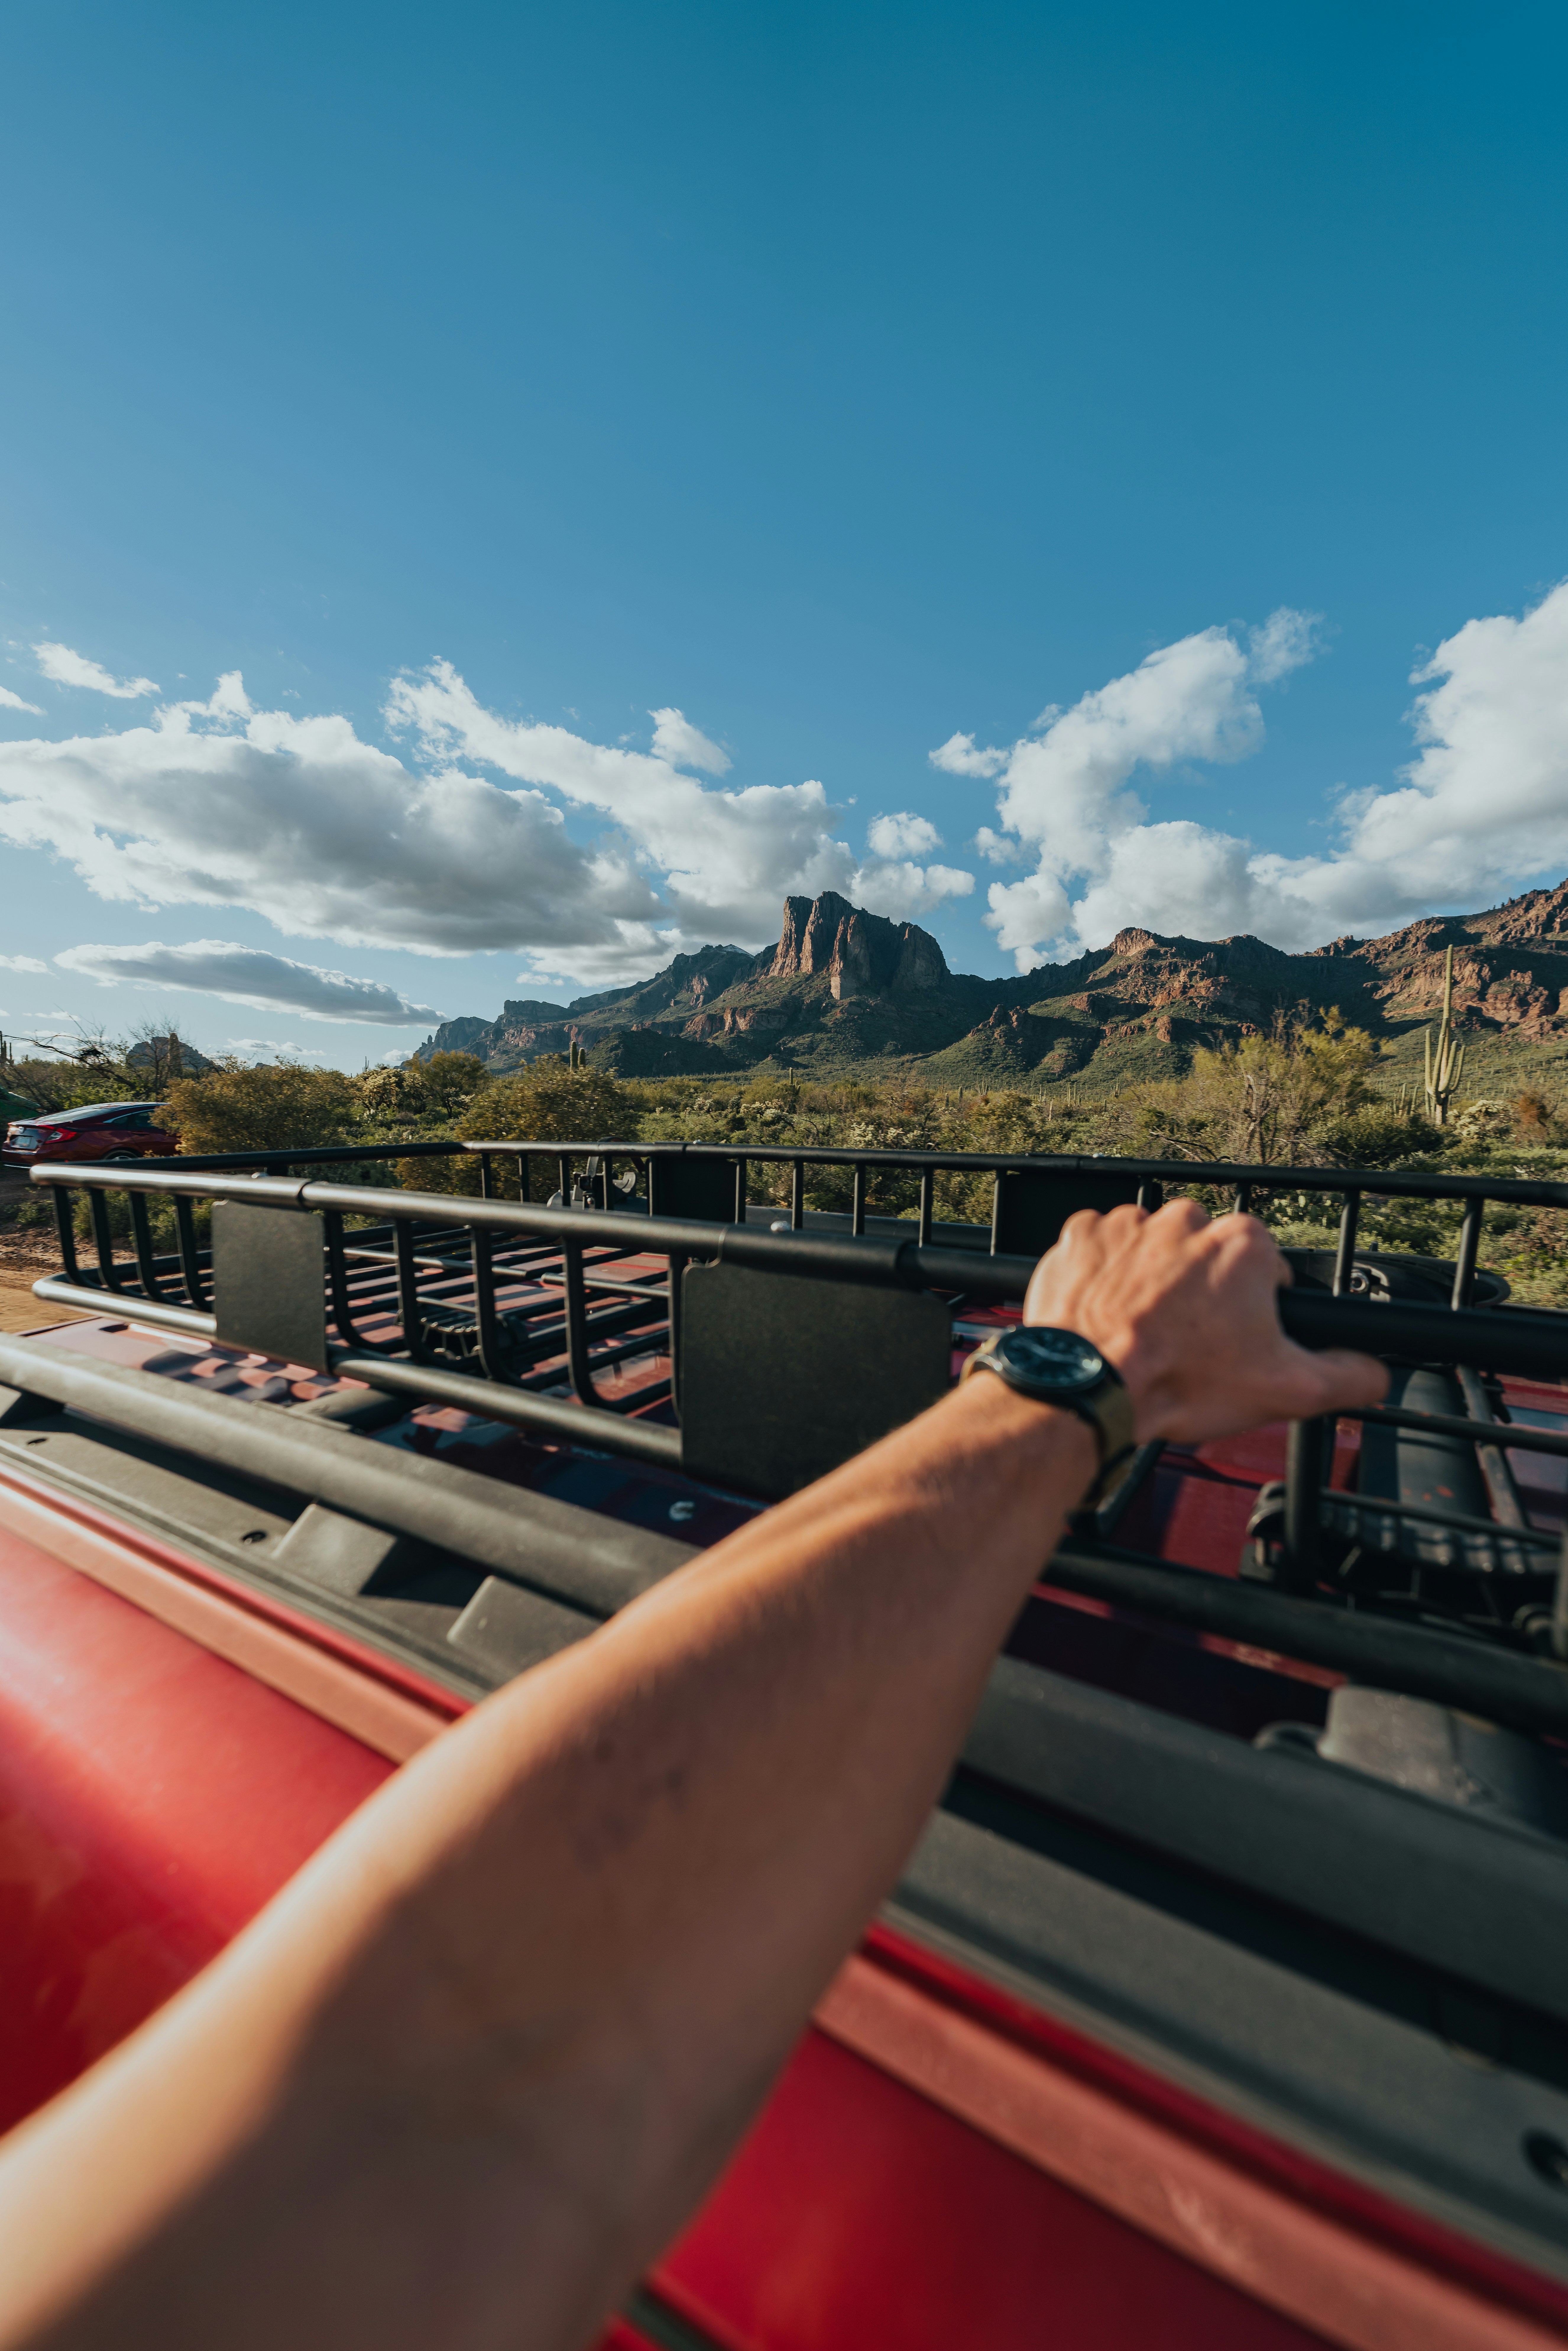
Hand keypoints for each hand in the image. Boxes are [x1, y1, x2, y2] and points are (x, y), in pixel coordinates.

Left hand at [1023, 1200, 1387, 1445]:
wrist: (1090, 1389)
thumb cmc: (1180, 1382)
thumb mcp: (1287, 1390)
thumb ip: (1347, 1375)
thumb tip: (1376, 1370)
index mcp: (1242, 1244)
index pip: (1262, 1266)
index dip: (1251, 1308)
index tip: (1233, 1337)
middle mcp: (1185, 1220)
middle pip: (1204, 1254)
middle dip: (1200, 1291)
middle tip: (1185, 1340)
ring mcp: (1128, 1224)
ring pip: (1152, 1250)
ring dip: (1150, 1281)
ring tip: (1143, 1330)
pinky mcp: (1081, 1236)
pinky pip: (1101, 1249)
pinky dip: (1104, 1277)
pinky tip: (1107, 1313)